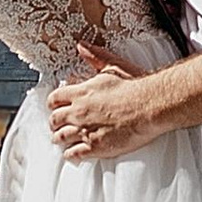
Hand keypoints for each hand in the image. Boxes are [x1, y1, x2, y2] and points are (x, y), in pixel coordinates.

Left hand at [45, 61, 159, 162]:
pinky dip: (70, 154)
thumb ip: (95, 57)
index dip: (53, 103)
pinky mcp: (95, 147)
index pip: (55, 99)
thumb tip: (82, 47)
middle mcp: (78, 112)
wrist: (149, 105)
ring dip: (59, 138)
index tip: (54, 105)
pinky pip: (74, 154)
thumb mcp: (113, 66)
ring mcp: (85, 131)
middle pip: (55, 119)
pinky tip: (71, 153)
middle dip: (54, 122)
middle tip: (55, 123)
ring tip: (60, 139)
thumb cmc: (135, 86)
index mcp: (81, 93)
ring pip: (61, 137)